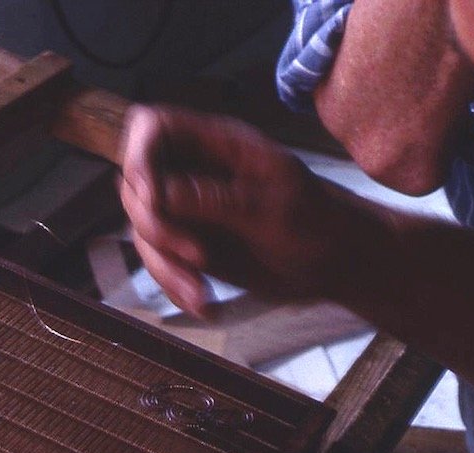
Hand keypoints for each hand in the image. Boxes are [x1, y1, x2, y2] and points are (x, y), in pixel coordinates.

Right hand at [118, 105, 346, 317]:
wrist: (336, 264)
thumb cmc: (317, 222)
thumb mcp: (269, 207)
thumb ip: (213, 198)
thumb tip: (158, 193)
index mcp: (216, 145)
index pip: (154, 127)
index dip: (139, 155)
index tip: (152, 198)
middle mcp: (194, 171)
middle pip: (136, 185)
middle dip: (156, 226)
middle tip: (195, 257)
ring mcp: (188, 210)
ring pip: (144, 229)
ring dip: (165, 267)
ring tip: (200, 294)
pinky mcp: (190, 245)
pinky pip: (159, 261)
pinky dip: (174, 286)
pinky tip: (203, 304)